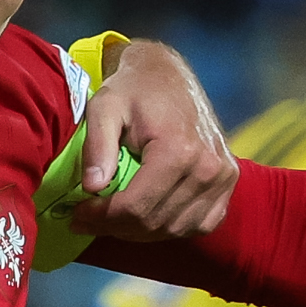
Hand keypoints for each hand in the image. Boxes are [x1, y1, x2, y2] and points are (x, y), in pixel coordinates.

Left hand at [72, 38, 236, 241]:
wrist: (168, 75)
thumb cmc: (132, 90)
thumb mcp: (104, 107)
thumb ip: (97, 145)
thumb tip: (92, 187)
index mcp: (179, 149)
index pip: (137, 207)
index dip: (102, 218)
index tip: (78, 215)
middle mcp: (208, 168)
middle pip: (154, 222)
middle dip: (115, 227)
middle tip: (88, 218)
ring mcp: (223, 178)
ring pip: (173, 229)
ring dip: (138, 231)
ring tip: (113, 215)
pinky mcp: (228, 184)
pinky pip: (196, 225)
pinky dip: (168, 227)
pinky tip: (147, 211)